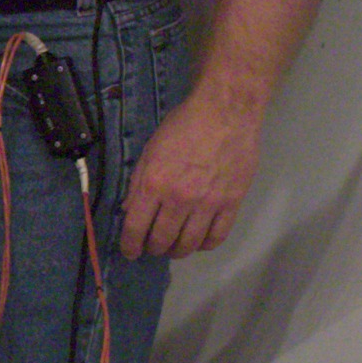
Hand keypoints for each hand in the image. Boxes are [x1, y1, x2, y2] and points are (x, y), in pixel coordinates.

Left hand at [120, 88, 260, 257]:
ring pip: (189, 244)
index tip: (130, 251)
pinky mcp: (232, 203)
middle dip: (153, 248)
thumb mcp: (150, 150)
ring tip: (174, 246)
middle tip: (152, 246)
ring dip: (177, 251)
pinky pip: (217, 237)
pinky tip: (198, 241)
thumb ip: (138, 183)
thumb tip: (129, 211)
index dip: (129, 245)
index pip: (136, 228)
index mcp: (154, 184)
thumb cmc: (184, 125)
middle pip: (162, 240)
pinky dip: (204, 245)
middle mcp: (180, 199)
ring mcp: (208, 204)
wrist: (226, 111)